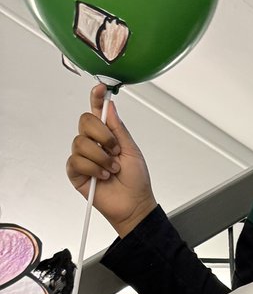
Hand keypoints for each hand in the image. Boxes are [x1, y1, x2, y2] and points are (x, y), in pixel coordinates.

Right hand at [66, 84, 157, 236]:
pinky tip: (102, 177)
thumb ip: (118, 128)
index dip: (96, 98)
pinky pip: (76, 160)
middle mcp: (93, 143)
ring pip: (80, 142)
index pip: (97, 111)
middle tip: (115, 151)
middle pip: (84, 121)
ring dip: (101, 157)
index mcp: (107, 135)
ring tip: (112, 169)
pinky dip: (93, 169)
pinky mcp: (75, 172)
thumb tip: (109, 106)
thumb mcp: (131, 150)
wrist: (134, 205)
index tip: (101, 88)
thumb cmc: (136, 181)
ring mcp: (83, 157)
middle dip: (102, 135)